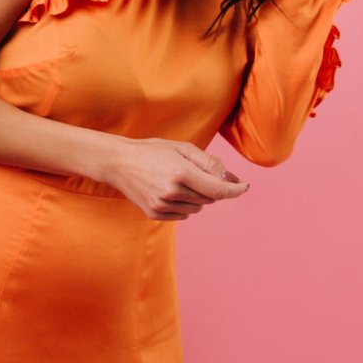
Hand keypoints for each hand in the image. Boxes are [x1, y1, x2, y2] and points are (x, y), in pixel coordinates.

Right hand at [102, 138, 248, 220]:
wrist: (118, 162)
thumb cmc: (152, 151)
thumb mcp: (182, 148)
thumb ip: (209, 163)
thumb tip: (231, 179)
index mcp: (181, 173)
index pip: (219, 190)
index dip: (235, 190)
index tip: (244, 186)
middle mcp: (172, 192)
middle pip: (210, 199)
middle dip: (210, 187)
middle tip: (195, 173)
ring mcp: (162, 205)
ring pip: (198, 207)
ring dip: (197, 197)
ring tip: (178, 180)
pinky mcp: (155, 213)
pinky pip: (184, 214)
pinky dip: (184, 204)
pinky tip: (169, 191)